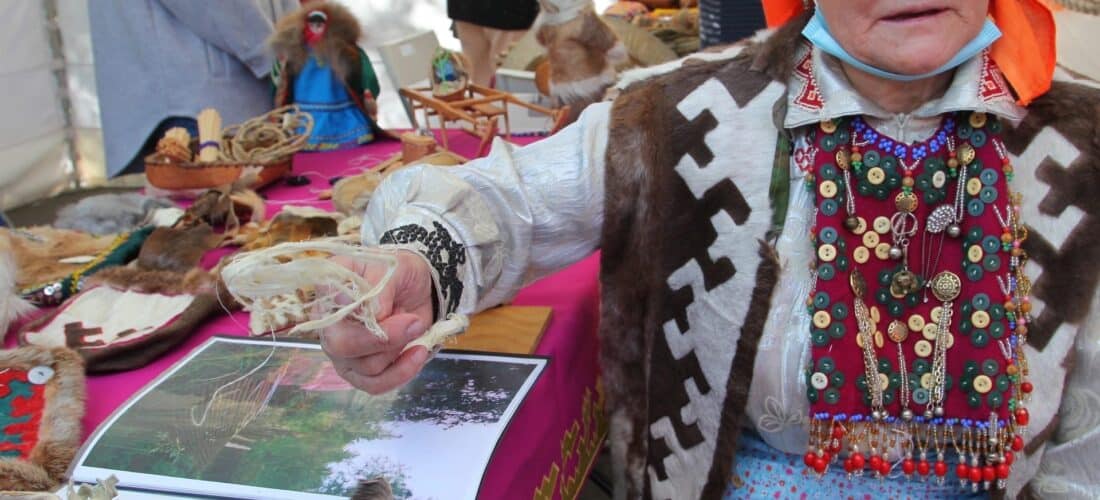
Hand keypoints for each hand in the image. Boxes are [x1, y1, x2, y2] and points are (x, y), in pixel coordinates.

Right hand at [317, 250, 434, 393]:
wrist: (417, 287)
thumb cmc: (396, 272)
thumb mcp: (390, 266)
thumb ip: (379, 287)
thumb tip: (372, 312)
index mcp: (327, 296)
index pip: (329, 315)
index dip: (358, 317)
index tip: (387, 308)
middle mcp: (329, 327)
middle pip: (342, 347)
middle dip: (384, 339)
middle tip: (413, 322)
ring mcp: (344, 353)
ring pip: (366, 367)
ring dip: (399, 348)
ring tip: (417, 325)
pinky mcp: (362, 372)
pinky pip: (376, 385)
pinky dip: (401, 372)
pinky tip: (417, 353)